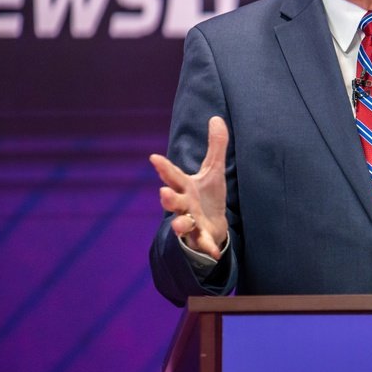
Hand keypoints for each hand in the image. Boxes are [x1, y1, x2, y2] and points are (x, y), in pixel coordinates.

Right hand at [149, 116, 229, 258]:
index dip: (163, 167)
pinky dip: (207, 248)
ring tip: (181, 223)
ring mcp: (190, 223)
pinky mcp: (201, 238)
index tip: (154, 158)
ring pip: (182, 224)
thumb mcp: (214, 170)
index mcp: (185, 187)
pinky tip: (214, 252)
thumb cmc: (208, 197)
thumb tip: (217, 118)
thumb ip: (216, 146)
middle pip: (173, 202)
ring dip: (180, 224)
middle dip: (168, 199)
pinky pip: (202, 243)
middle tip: (163, 193)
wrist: (213, 226)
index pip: (172, 176)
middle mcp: (184, 205)